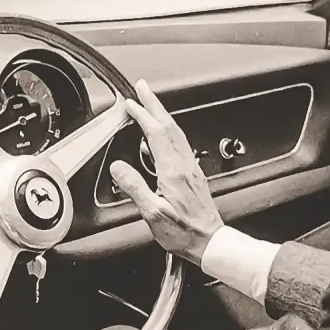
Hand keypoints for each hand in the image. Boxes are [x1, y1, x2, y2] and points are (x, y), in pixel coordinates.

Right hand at [109, 79, 222, 263]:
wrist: (210, 242)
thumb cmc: (184, 232)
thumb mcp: (153, 214)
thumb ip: (135, 188)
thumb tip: (118, 167)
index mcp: (173, 171)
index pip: (156, 133)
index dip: (143, 114)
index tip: (131, 103)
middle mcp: (185, 165)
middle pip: (169, 125)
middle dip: (155, 104)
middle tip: (143, 87)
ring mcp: (192, 168)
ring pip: (177, 132)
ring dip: (163, 114)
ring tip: (151, 104)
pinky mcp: (194, 175)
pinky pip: (181, 143)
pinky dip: (169, 130)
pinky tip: (165, 135)